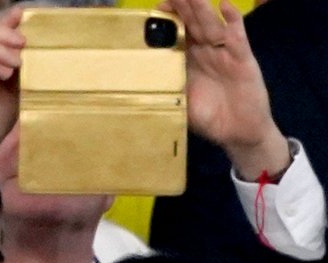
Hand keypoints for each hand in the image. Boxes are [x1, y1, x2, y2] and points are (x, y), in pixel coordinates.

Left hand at [160, 0, 289, 179]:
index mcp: (188, 61)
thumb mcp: (180, 103)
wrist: (238, 131)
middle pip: (192, 23)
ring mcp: (224, 52)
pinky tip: (225, 6)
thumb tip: (139, 83)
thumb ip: (166, 88)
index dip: (168, 20)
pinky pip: (237, 36)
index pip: (176, 35)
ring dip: (201, 8)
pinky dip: (232, 20)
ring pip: (211, 25)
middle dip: (183, 6)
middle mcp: (205, 52)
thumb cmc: (209, 117)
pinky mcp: (242, 58)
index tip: (156, 9)